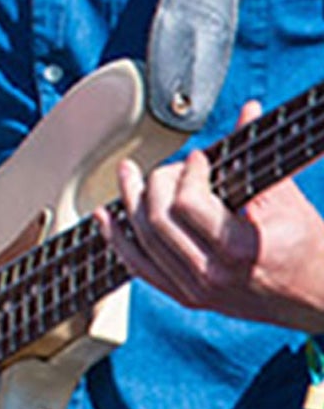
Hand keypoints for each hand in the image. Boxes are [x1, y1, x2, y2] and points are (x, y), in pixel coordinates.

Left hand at [102, 105, 323, 331]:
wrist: (318, 296)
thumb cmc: (305, 245)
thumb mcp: (286, 198)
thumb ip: (258, 155)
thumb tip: (249, 111)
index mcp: (242, 249)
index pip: (188, 204)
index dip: (188, 173)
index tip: (200, 159)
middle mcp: (215, 274)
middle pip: (158, 219)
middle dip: (157, 182)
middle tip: (173, 167)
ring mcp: (198, 289)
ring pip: (143, 241)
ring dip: (130, 201)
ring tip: (128, 174)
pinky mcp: (189, 297)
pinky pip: (140, 268)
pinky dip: (117, 240)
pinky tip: (105, 217)